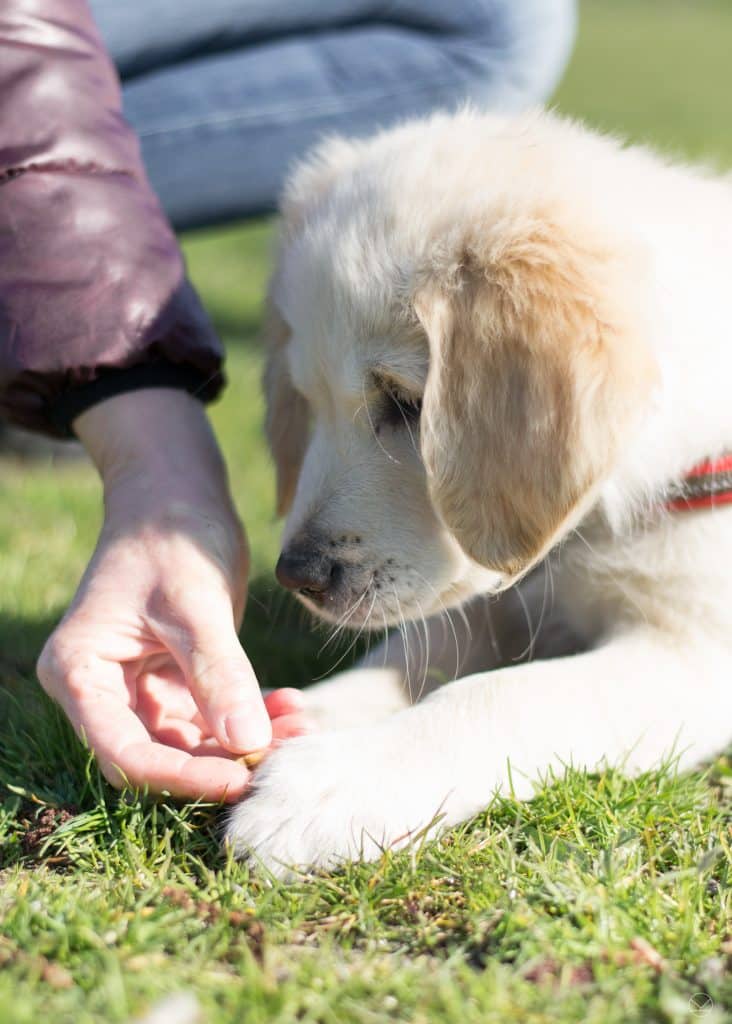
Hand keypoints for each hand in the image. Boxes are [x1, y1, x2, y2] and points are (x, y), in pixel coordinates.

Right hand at [37, 389, 308, 801]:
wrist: (179, 493)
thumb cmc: (171, 534)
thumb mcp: (194, 604)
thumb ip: (219, 675)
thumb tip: (250, 746)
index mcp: (81, 672)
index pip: (126, 753)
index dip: (183, 776)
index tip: (242, 777)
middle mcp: (102, 689)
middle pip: (160, 756)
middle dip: (224, 761)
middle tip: (287, 752)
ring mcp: (139, 687)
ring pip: (193, 742)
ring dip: (246, 740)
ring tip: (301, 725)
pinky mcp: (174, 679)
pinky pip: (212, 716)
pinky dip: (249, 717)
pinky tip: (289, 704)